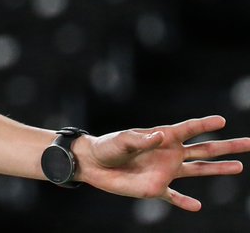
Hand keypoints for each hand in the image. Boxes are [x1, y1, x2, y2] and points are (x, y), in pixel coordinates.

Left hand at [77, 115, 249, 210]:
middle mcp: (169, 154)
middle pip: (204, 150)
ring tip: (240, 167)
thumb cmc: (107, 147)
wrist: (93, 164)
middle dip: (227, 146)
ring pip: (198, 170)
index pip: (188, 129)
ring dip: (218, 169)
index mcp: (163, 138)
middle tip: (249, 142)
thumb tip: (161, 137)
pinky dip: (185, 202)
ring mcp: (165, 171)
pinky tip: (197, 206)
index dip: (204, 124)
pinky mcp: (155, 188)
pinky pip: (174, 197)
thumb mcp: (122, 140)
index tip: (222, 120)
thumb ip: (140, 139)